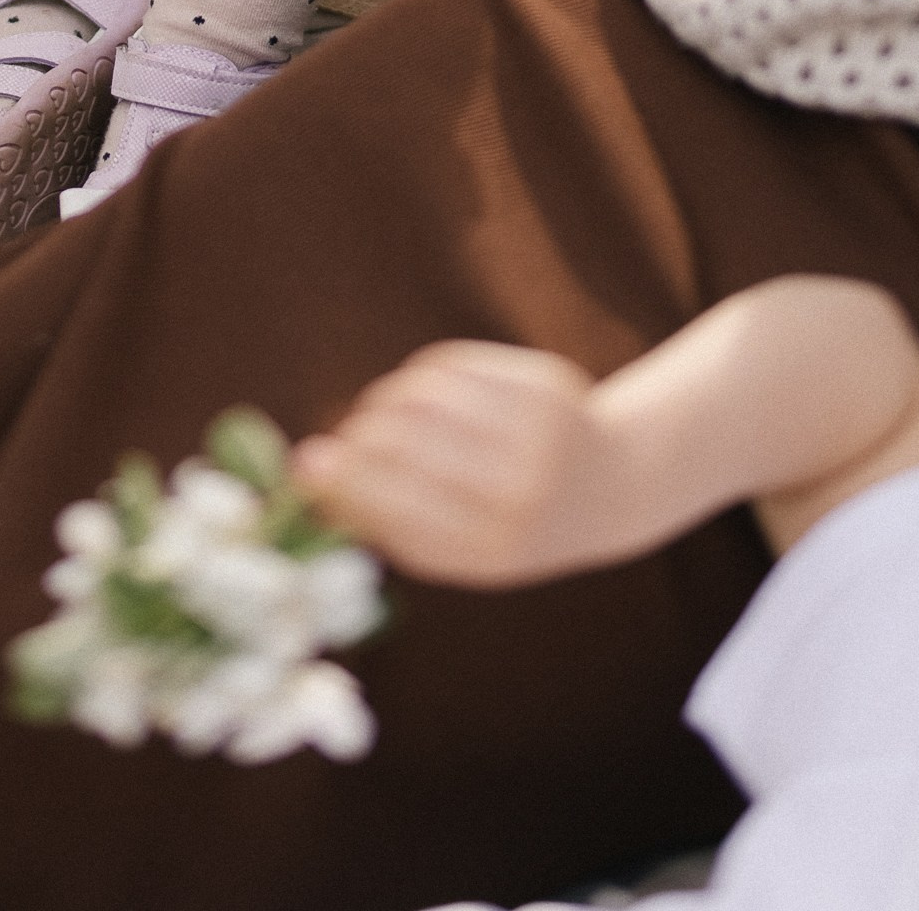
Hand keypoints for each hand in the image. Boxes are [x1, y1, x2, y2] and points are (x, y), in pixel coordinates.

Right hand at [290, 341, 609, 587]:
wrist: (611, 486)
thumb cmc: (509, 522)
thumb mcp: (460, 546)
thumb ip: (388, 519)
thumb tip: (307, 475)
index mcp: (493, 552)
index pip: (396, 508)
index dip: (344, 482)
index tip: (308, 467)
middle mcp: (520, 495)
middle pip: (404, 443)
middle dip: (358, 436)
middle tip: (345, 438)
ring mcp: (537, 435)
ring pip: (423, 395)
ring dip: (385, 402)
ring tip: (381, 415)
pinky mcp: (543, 386)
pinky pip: (452, 366)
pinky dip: (420, 378)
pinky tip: (420, 394)